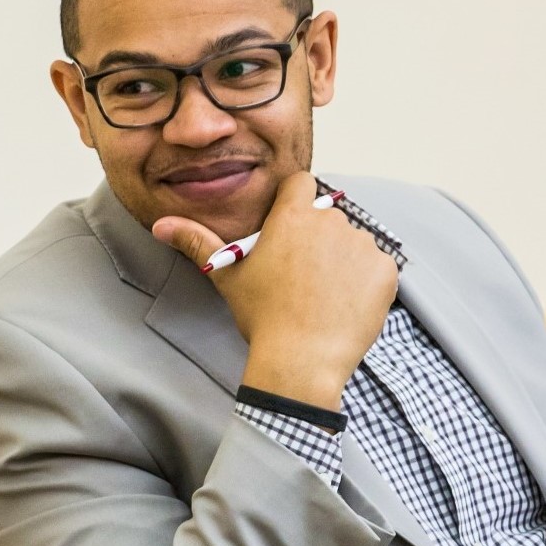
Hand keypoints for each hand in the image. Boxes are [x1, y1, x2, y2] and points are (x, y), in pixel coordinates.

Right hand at [152, 172, 397, 410]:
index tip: (290, 233)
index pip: (302, 184)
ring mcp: (362, 245)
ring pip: (353, 243)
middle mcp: (331, 221)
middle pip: (327, 218)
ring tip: (323, 297)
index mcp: (292, 216)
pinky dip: (366, 284)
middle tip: (302, 278)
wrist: (301, 360)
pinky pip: (378, 268)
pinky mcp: (386, 270)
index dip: (297, 205)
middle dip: (318, 241)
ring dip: (343, 262)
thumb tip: (160, 225)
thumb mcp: (228, 276)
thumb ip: (196, 242)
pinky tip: (345, 306)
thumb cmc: (262, 317)